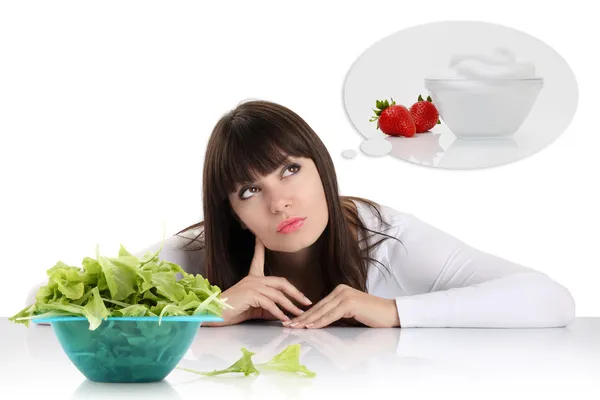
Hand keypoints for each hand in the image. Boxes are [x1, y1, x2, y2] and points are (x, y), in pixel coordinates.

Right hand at [203, 236, 311, 325]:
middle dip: (296, 292)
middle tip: (306, 301)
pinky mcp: (250, 294)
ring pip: (277, 294)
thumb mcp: (254, 308)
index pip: (258, 259)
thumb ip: (268, 307)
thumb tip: (284, 312)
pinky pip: (269, 303)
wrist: (214, 314)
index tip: (260, 237)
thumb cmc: (232, 310)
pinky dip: (278, 312)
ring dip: (290, 306)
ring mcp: (252, 285)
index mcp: (252, 277)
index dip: (260, 248)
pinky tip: (284, 319)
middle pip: (281, 282)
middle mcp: (253, 279)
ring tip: (298, 314)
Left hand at [283, 284, 399, 328]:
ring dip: (307, 320)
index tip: (292, 321)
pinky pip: (332, 314)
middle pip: (317, 307)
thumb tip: (320, 325)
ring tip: (295, 326)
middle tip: (287, 324)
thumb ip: (336, 316)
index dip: (304, 314)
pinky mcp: (350, 302)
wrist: (391, 313)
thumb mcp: (350, 315)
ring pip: (322, 311)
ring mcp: (345, 295)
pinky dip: (320, 321)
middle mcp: (340, 290)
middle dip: (301, 317)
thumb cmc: (372, 316)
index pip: (318, 306)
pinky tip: (310, 326)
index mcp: (339, 291)